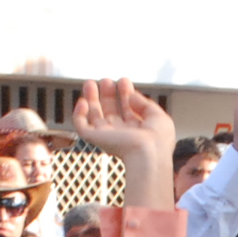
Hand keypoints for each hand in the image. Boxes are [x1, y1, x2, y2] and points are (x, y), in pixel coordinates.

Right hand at [70, 77, 176, 208]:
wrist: (148, 155)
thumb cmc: (157, 141)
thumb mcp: (158, 116)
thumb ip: (145, 104)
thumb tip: (131, 95)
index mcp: (138, 131)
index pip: (128, 109)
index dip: (125, 94)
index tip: (124, 81)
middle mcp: (122, 134)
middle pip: (110, 111)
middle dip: (108, 94)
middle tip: (106, 81)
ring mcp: (108, 136)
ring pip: (94, 116)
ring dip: (91, 99)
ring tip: (90, 84)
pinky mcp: (95, 138)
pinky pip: (81, 126)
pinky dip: (78, 113)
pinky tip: (83, 101)